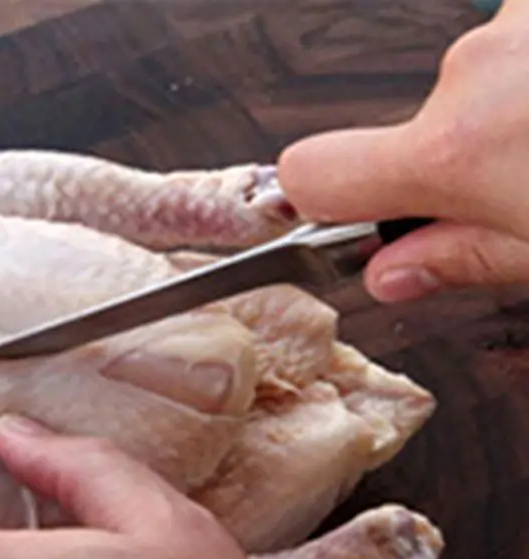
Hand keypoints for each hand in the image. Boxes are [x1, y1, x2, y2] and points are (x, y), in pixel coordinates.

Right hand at [277, 0, 528, 301]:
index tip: (341, 213)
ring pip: (492, 71)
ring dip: (524, 101)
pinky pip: (523, 31)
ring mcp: (518, 20)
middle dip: (472, 151)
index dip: (318, 199)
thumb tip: (393, 271)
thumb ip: (465, 256)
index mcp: (458, 152)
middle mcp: (476, 70)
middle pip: (425, 124)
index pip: (313, 173)